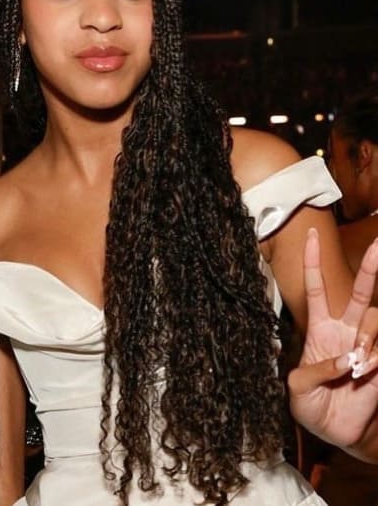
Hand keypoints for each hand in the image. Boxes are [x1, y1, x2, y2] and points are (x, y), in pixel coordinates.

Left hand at [288, 228, 377, 453]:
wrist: (333, 431)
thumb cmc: (310, 404)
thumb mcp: (296, 388)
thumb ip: (314, 372)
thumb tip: (344, 361)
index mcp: (319, 328)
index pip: (316, 288)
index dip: (313, 262)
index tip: (311, 236)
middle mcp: (345, 331)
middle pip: (358, 293)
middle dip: (369, 270)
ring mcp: (366, 346)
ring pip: (374, 321)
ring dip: (367, 339)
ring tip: (357, 364)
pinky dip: (375, 358)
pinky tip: (364, 371)